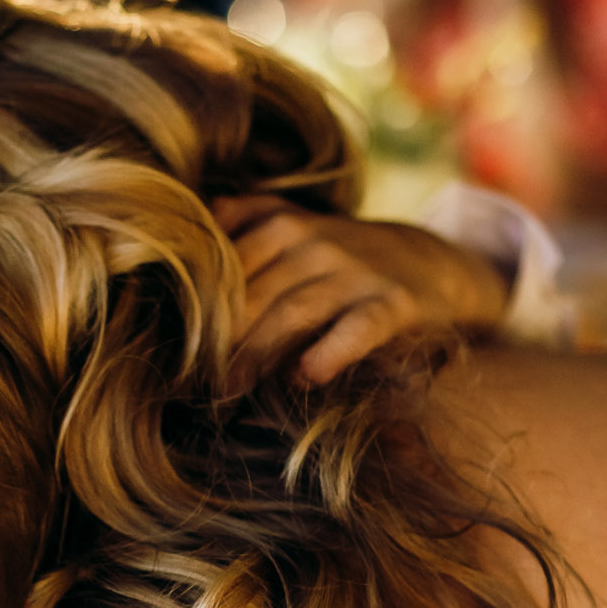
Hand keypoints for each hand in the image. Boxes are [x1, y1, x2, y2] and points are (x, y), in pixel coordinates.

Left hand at [216, 195, 508, 385]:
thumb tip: (193, 218)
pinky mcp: (393, 304)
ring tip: (230, 389)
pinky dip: (331, 351)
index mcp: (282, 224)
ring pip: (295, 312)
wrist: (431, 264)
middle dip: (222, 341)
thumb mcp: (296, 222)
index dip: (199, 310)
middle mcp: (316, 242)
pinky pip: (358, 328)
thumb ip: (244, 218)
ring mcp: (356, 272)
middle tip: (193, 382)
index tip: (175, 348)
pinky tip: (306, 376)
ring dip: (259, 353)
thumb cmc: (342, 256)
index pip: (227, 268)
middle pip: (254, 295)